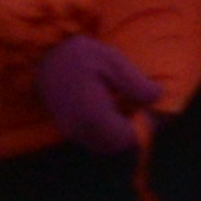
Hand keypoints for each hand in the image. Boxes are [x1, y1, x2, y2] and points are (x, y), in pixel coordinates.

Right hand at [31, 34, 161, 156]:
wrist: (42, 56)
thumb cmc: (79, 55)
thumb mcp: (112, 61)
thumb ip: (136, 83)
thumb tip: (157, 98)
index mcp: (93, 113)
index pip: (127, 138)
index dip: (142, 128)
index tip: (146, 110)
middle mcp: (79, 128)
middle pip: (116, 145)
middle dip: (131, 131)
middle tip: (138, 109)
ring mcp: (70, 130)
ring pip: (104, 144)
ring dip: (117, 133)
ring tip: (122, 108)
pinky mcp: (66, 128)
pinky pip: (92, 139)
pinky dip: (104, 131)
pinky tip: (107, 110)